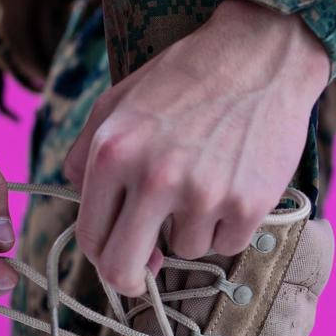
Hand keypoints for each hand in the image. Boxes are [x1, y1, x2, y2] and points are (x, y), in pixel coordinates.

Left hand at [64, 0, 328, 295]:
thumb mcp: (119, 100)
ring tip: (209, 182)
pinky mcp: (247, 205)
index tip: (117, 259)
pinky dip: (231, 225)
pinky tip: (236, 184)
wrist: (261, 56)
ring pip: (186, 250)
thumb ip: (86, 149)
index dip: (102, 256)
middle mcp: (153, 178)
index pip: (91, 236)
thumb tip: (74, 190)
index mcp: (113, 154)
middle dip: (132, 279)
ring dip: (195, 228)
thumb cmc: (188, 76)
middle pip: (125, 269)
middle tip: (146, 274)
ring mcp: (203, 195)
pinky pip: (228, 243)